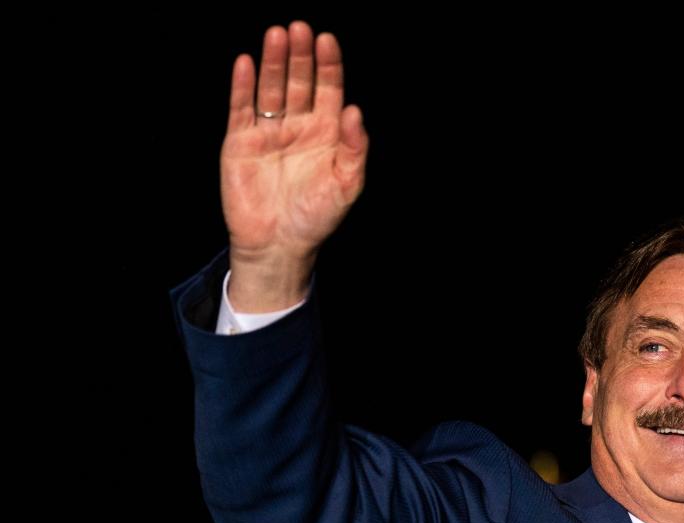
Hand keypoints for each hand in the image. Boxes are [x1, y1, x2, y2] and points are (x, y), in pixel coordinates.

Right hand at [222, 21, 367, 310]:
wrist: (279, 245)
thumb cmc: (316, 219)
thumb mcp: (347, 186)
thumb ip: (355, 149)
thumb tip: (356, 111)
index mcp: (326, 134)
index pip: (329, 90)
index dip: (328, 65)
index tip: (327, 41)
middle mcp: (298, 127)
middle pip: (298, 82)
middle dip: (300, 56)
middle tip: (299, 29)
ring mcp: (268, 133)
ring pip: (270, 89)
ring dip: (273, 62)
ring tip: (277, 35)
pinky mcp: (240, 142)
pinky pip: (241, 108)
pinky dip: (243, 85)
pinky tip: (247, 63)